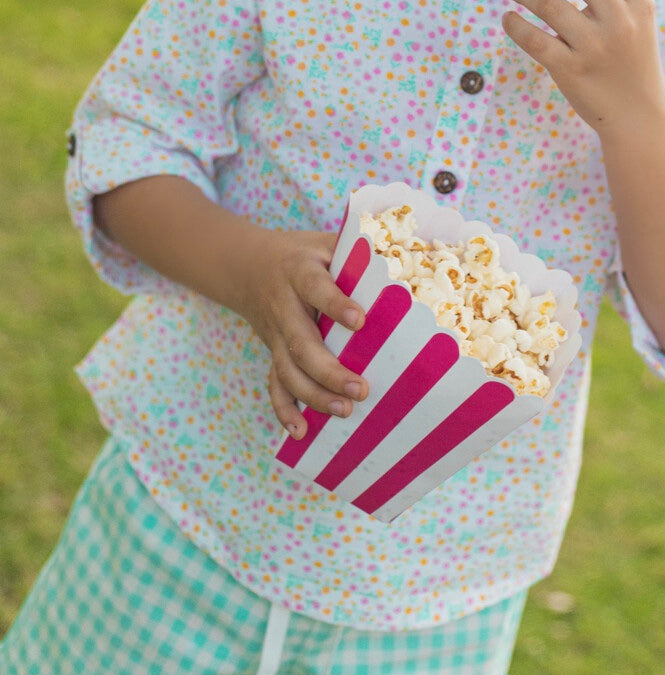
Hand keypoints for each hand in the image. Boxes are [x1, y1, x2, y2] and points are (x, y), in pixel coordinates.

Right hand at [237, 228, 368, 437]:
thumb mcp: (325, 242)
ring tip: (345, 410)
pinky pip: (274, 383)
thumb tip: (407, 261)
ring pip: (287, 369)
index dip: (335, 304)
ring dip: (313, 395)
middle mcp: (283, 306)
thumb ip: (357, 251)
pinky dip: (283, 410)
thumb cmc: (303, 254)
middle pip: (301, 342)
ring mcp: (274, 334)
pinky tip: (300, 432)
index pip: (316, 288)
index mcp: (299, 272)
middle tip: (361, 389)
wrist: (248, 265)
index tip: (359, 321)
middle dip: (329, 370)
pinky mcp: (272, 352)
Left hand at [502, 0, 664, 133]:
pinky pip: (535, 40)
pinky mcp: (572, 71)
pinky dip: (515, 26)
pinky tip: (508, 19)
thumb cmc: (630, 59)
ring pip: (550, 4)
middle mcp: (621, 22)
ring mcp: (596, 48)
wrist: (638, 115)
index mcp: (639, 3)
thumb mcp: (637, 19)